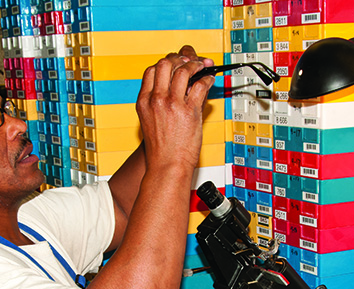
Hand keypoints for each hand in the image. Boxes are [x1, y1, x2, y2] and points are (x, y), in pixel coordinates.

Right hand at [136, 45, 214, 173]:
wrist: (167, 166)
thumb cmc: (161, 150)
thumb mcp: (152, 121)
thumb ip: (161, 101)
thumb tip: (179, 84)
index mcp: (144, 101)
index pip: (152, 70)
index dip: (166, 62)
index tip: (176, 62)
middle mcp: (156, 99)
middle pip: (165, 64)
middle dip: (179, 58)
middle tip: (190, 59)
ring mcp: (172, 104)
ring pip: (183, 70)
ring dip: (195, 64)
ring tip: (202, 66)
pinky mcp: (189, 111)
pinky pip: (200, 85)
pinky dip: (207, 78)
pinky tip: (209, 79)